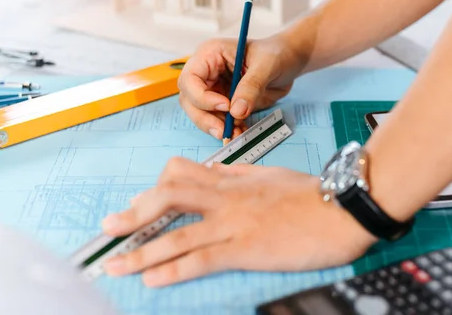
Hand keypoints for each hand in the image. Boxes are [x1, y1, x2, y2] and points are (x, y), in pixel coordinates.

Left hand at [100, 158, 377, 286]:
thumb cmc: (310, 192)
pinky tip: (152, 280)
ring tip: (114, 264)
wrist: (342, 207)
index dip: (155, 187)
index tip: (142, 204)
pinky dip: (172, 270)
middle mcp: (225, 198)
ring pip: (177, 233)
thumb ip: (236, 174)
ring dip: (141, 251)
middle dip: (134, 213)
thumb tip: (212, 171)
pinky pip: (201, 258)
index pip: (180, 173)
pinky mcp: (246, 248)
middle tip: (109, 227)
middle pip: (168, 197)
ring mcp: (233, 223)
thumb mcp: (268, 174)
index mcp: (230, 180)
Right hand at [178, 35, 301, 139]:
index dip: (202, 97)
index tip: (225, 106)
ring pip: (201, 114)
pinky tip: (242, 132)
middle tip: (224, 132)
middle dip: (205, 118)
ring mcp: (213, 89)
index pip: (190, 79)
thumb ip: (251, 86)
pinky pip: (218, 121)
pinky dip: (228, 130)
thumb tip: (236, 111)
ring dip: (217, 127)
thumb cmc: (276, 53)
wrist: (289, 61)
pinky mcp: (223, 104)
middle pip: (190, 100)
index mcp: (210, 54)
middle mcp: (206, 73)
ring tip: (238, 134)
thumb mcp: (267, 65)